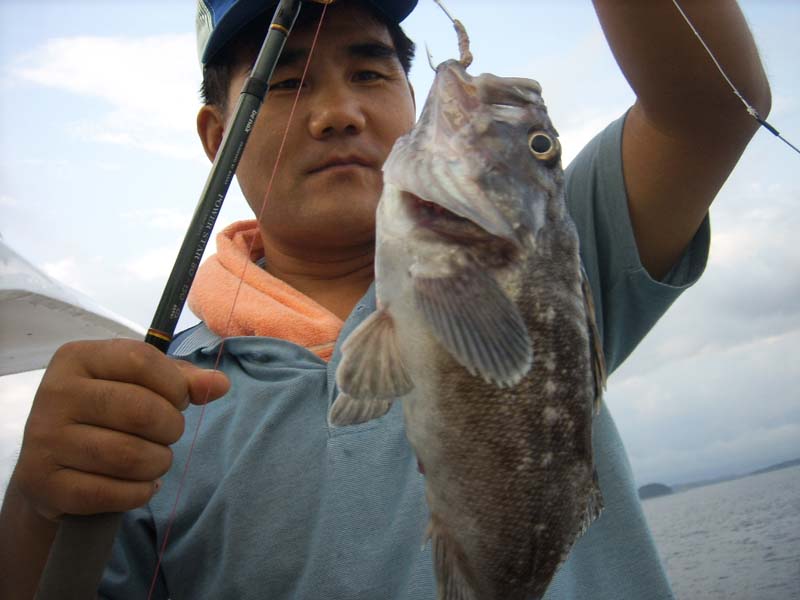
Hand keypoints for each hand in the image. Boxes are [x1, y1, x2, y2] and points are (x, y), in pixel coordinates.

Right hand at [9, 339, 229, 521]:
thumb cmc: (105, 414)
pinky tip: (141, 485)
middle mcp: (55, 392)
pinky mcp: (44, 482)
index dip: (174, 385)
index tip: (178, 400)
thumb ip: (182, 379)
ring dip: (158, 462)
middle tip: (168, 435)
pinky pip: (111, 492)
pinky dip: (140, 492)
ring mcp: (45, 438)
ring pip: (129, 455)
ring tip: (157, 460)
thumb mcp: (139, 384)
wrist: (48, 466)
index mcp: (77, 357)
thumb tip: (219, 384)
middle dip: (171, 428)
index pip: (142, 361)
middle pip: (141, 411)